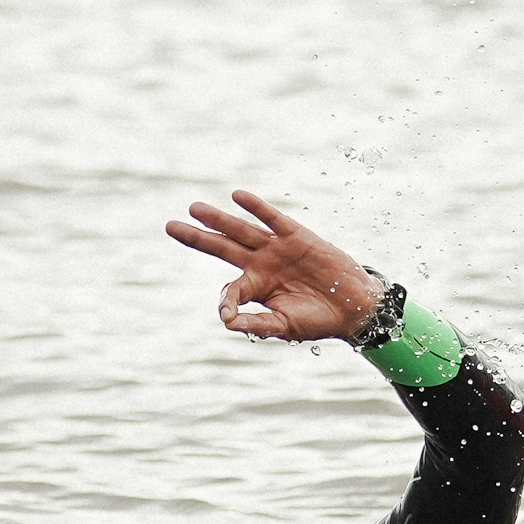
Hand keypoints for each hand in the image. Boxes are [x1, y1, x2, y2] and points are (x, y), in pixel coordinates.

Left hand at [165, 190, 384, 342]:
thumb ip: (255, 323)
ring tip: (194, 208)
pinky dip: (256, 207)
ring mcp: (276, 248)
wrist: (353, 306)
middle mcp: (261, 264)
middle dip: (197, 237)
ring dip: (218, 219)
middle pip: (222, 247)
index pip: (230, 289)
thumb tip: (226, 321)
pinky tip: (237, 196)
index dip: (227, 300)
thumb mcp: (283, 327)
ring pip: (240, 231)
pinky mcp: (296, 236)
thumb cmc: (317, 320)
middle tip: (170, 226)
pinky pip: (272, 219)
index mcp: (256, 288)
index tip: (227, 311)